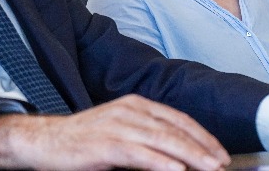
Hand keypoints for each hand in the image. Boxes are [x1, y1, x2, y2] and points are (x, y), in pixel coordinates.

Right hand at [0, 94, 229, 169]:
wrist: (45, 141)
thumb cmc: (84, 140)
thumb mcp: (120, 131)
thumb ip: (147, 137)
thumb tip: (177, 155)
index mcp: (136, 104)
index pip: (178, 119)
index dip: (202, 136)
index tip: (220, 152)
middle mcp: (130, 110)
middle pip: (175, 129)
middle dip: (203, 147)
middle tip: (222, 163)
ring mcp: (118, 126)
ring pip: (162, 140)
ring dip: (190, 155)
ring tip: (209, 168)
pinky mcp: (106, 145)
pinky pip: (139, 154)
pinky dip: (160, 162)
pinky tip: (176, 170)